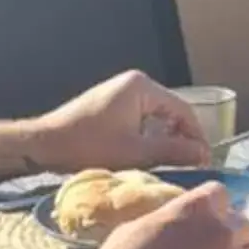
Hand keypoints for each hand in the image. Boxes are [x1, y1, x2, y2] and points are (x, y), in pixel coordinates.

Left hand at [44, 70, 209, 170]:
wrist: (44, 145)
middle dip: (182, 138)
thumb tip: (204, 155)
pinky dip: (149, 136)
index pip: (184, 110)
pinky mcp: (111, 105)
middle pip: (171, 111)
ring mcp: (121, 92)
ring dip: (166, 139)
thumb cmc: (88, 146)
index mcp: (142, 87)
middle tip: (192, 165)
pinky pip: (141, 119)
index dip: (197, 137)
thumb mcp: (135, 153)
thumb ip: (173, 152)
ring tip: (173, 164)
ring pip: (157, 117)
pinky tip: (150, 156)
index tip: (205, 162)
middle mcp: (134, 83)